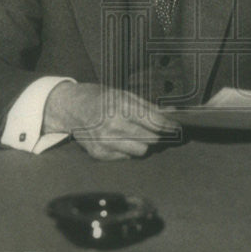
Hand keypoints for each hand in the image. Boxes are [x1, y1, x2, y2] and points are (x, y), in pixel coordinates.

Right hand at [43, 82, 177, 159]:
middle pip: (151, 139)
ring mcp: (105, 141)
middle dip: (157, 135)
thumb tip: (172, 115)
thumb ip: (148, 107)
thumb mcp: (124, 95)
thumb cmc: (101, 98)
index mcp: (121, 106)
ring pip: (141, 151)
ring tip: (137, 135)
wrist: (72, 108)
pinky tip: (120, 140)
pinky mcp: (99, 154)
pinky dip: (128, 150)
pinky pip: (126, 157)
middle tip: (159, 131)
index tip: (178, 128)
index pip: (155, 122)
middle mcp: (113, 125)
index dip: (170, 126)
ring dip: (144, 144)